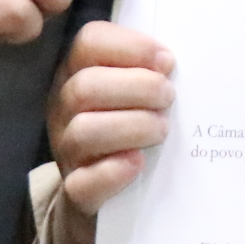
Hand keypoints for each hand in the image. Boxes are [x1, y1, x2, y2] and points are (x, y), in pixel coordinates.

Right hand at [43, 23, 176, 243]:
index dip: (129, 46)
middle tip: (169, 98)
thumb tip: (180, 61)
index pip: (89, 42)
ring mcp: (67, 153)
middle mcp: (64, 109)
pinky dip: (113, 171)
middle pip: (86, 86)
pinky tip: (138, 163)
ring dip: (132, 126)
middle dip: (138, 87)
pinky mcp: (77, 194)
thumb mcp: (135, 96)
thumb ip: (151, 72)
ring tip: (162, 131)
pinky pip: (83, 183)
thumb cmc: (132, 132)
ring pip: (84, 131)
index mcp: (78, 74)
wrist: (109, 201)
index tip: (166, 60)